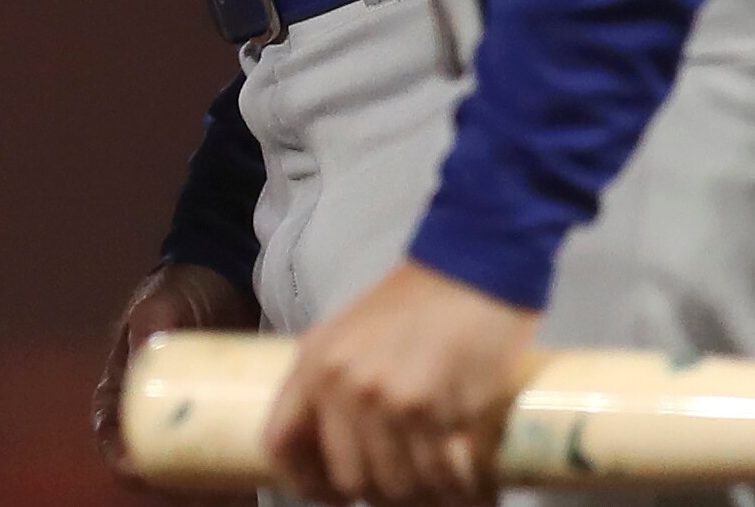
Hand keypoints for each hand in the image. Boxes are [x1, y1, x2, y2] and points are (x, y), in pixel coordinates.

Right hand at [95, 259, 258, 490]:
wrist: (228, 274)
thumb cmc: (184, 288)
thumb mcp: (161, 303)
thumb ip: (152, 322)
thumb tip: (144, 352)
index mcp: (125, 385)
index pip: (111, 432)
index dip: (120, 459)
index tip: (140, 472)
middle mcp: (155, 408)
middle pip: (154, 461)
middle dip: (175, 484)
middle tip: (205, 490)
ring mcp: (192, 415)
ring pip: (191, 465)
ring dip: (207, 486)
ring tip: (236, 488)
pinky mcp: (224, 416)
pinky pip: (224, 453)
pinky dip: (235, 471)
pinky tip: (257, 476)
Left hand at [266, 259, 540, 506]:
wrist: (474, 269)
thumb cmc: (418, 303)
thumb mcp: (352, 335)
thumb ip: (336, 384)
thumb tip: (337, 451)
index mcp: (312, 363)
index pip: (279, 443)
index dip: (305, 481)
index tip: (334, 493)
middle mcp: (341, 384)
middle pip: (348, 478)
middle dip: (381, 491)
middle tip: (409, 481)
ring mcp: (386, 399)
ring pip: (398, 486)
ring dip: (425, 493)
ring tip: (443, 480)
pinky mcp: (434, 410)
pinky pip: (442, 478)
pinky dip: (460, 489)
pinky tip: (470, 482)